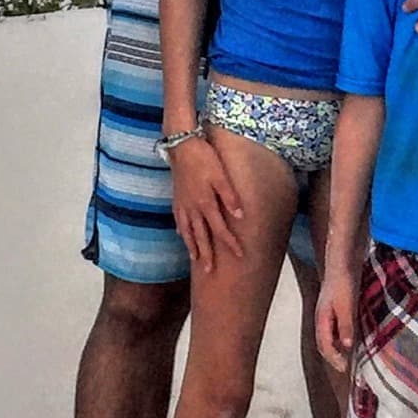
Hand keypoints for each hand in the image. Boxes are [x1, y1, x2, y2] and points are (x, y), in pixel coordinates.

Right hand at [169, 133, 243, 272]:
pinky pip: (179, 220)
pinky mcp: (177, 198)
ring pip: (188, 231)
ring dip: (192, 247)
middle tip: (210, 272)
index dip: (231, 244)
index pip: (221, 230)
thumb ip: (230, 197)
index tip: (240, 255)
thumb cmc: (204, 159)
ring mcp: (183, 204)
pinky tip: (182, 235)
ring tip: (195, 260)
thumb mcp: (221, 176)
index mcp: (206, 204)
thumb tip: (240, 217)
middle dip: (207, 255)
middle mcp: (193, 208)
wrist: (181, 146)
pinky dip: (182, 231)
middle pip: (201, 237)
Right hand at [315, 269, 357, 371]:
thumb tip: (347, 346)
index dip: (334, 359)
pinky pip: (334, 328)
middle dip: (332, 357)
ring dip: (336, 349)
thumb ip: (346, 325)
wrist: (342, 260)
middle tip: (345, 368)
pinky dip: (340, 338)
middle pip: (324, 344)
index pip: (325, 346)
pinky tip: (350, 339)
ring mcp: (327, 313)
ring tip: (347, 358)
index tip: (345, 369)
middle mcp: (322, 318)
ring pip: (328, 336)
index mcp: (322, 319)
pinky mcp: (334, 308)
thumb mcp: (347, 304)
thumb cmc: (343, 281)